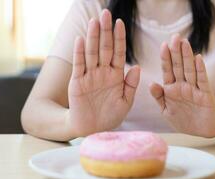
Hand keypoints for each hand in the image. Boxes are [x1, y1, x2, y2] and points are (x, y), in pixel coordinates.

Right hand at [68, 10, 139, 136]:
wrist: (93, 128)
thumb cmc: (110, 116)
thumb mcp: (126, 102)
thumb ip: (131, 85)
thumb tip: (137, 67)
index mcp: (116, 75)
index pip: (118, 53)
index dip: (119, 38)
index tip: (120, 23)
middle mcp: (103, 72)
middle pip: (104, 48)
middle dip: (105, 31)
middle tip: (106, 13)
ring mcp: (90, 76)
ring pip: (92, 53)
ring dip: (93, 37)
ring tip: (95, 22)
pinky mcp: (77, 82)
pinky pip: (79, 65)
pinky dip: (80, 53)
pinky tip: (81, 40)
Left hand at [150, 34, 214, 137]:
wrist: (199, 131)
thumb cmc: (182, 120)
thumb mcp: (166, 110)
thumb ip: (159, 97)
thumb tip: (151, 83)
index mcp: (171, 88)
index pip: (167, 70)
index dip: (165, 58)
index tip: (163, 45)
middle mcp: (182, 85)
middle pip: (178, 66)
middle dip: (176, 52)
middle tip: (175, 37)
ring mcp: (194, 89)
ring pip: (190, 70)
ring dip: (187, 57)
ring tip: (184, 43)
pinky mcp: (205, 94)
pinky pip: (202, 80)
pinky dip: (200, 70)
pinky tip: (198, 58)